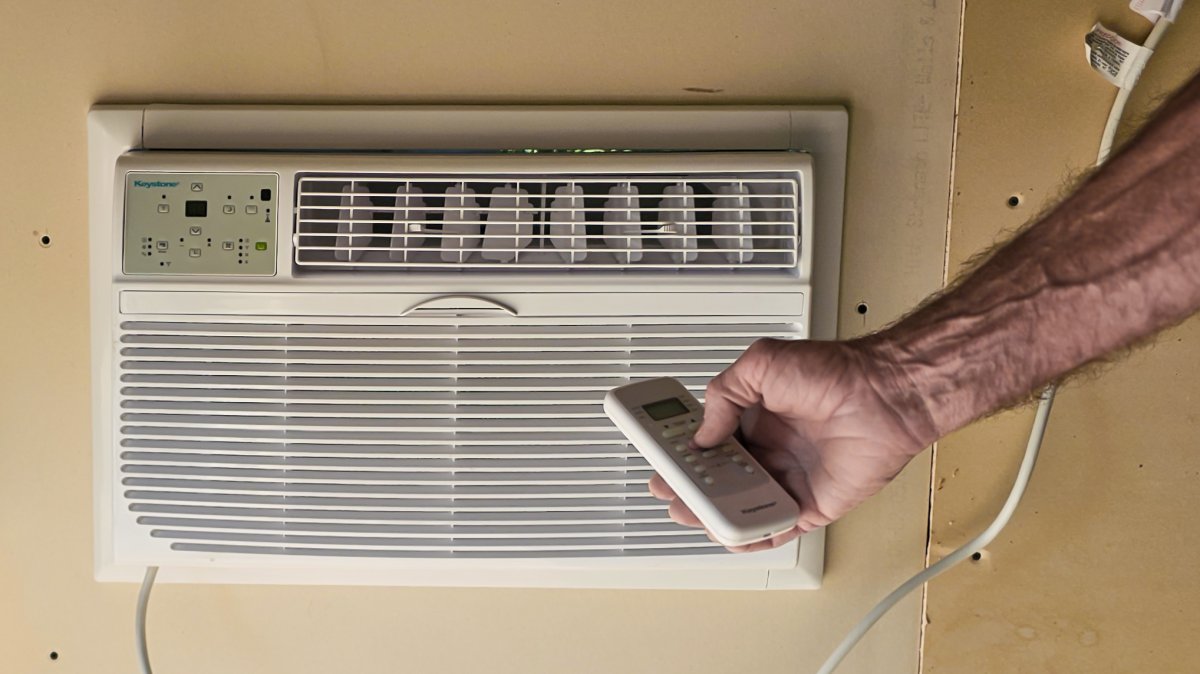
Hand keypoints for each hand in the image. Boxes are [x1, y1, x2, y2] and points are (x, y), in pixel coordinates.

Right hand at [648, 338, 935, 551]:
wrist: (884, 394)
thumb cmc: (836, 372)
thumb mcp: (763, 364)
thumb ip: (724, 394)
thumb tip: (704, 433)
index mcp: (754, 418)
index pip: (707, 443)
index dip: (682, 452)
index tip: (660, 456)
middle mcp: (769, 450)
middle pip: (718, 480)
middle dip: (688, 489)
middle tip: (668, 490)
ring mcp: (788, 479)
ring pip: (741, 508)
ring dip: (713, 514)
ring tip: (692, 511)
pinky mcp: (811, 504)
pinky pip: (776, 528)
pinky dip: (753, 536)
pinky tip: (732, 532)